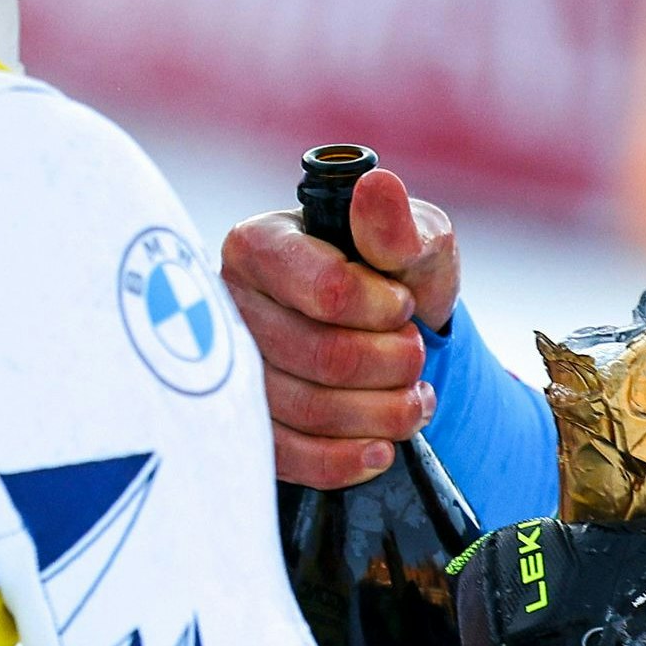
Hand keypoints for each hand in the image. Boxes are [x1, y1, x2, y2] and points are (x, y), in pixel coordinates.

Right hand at [222, 165, 461, 488]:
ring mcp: (230, 369)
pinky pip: (289, 457)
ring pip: (308, 409)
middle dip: (392, 363)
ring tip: (414, 399)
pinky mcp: (245, 425)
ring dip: (382, 413)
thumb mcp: (415, 243)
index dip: (380, 307)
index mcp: (261, 245)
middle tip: (415, 354)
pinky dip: (346, 459)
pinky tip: (380, 448)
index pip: (325, 288)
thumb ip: (401, 227)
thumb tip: (377, 186)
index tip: (403, 305)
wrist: (389, 340)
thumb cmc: (394, 276)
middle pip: (320, 355)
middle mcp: (230, 305)